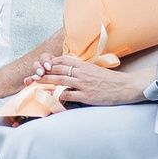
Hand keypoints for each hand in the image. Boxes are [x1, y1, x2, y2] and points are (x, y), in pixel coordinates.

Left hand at [31, 52, 148, 107]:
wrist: (126, 87)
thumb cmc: (111, 81)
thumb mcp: (96, 70)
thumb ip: (83, 70)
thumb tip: (71, 71)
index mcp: (84, 65)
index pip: (62, 60)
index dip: (50, 63)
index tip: (40, 67)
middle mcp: (82, 73)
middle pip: (57, 70)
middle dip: (42, 73)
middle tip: (31, 77)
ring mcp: (83, 84)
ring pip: (59, 81)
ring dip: (45, 83)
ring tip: (34, 86)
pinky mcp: (86, 96)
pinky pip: (68, 95)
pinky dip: (57, 96)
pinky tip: (49, 98)